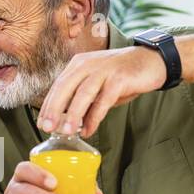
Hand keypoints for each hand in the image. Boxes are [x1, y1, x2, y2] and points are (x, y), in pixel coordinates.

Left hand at [37, 45, 165, 137]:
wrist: (151, 61)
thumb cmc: (122, 76)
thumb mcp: (98, 85)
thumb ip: (83, 99)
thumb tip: (68, 122)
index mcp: (79, 64)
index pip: (58, 85)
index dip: (48, 105)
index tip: (41, 123)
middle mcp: (88, 64)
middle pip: (65, 87)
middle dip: (54, 109)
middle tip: (47, 128)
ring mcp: (104, 70)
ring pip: (83, 93)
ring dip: (73, 114)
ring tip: (67, 131)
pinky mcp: (119, 78)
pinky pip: (103, 100)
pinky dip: (95, 117)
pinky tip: (89, 129)